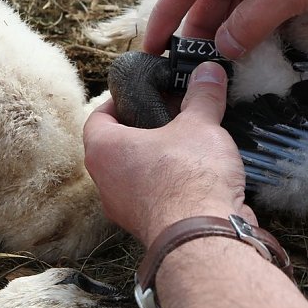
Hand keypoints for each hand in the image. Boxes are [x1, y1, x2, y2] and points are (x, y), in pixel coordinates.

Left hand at [83, 62, 254, 246]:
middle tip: (174, 111)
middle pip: (119, 145)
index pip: (98, 116)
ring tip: (191, 139)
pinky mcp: (150, 226)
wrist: (204, 237)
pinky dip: (173, 182)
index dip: (120, 100)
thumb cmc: (189, 177)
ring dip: (160, 157)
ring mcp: (126, 210)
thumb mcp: (200, 124)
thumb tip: (208, 71)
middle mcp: (106, 183)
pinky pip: (156, 195)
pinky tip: (200, 170)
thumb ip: (202, 95)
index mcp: (104, 151)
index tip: (144, 92)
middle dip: (147, 127)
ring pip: (137, 173)